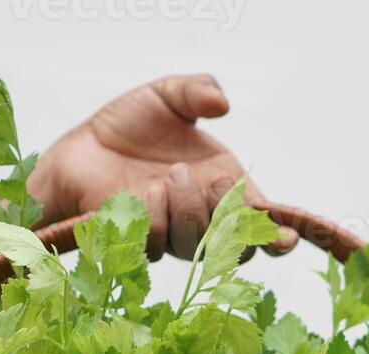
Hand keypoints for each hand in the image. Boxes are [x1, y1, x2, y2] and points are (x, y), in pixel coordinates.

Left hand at [32, 74, 298, 260]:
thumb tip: (222, 104)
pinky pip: (157, 243)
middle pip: (236, 247)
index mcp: (224, 184)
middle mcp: (203, 216)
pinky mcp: (139, 241)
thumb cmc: (129, 123)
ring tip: (170, 175)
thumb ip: (196, 91)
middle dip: (230, 219)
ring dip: (189, 211)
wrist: (81, 145)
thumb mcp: (167, 94)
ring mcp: (171, 233)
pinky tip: (145, 194)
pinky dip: (156, 217)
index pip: (261, 222)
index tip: (286, 239)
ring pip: (196, 245)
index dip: (279, 236)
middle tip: (212, 181)